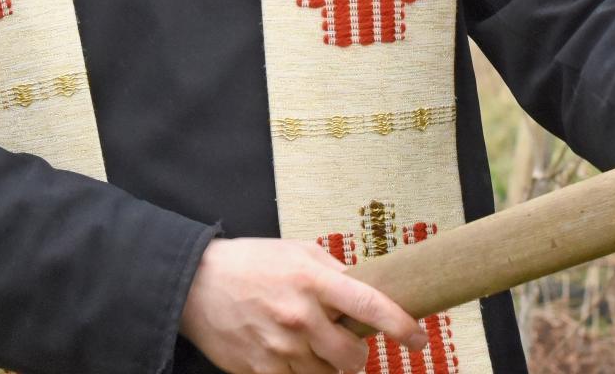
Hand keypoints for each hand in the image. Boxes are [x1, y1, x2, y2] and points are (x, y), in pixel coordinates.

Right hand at [179, 237, 425, 373]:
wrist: (195, 285)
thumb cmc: (251, 263)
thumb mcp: (296, 252)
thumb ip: (334, 271)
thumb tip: (369, 289)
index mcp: (311, 280)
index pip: (369, 306)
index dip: (400, 326)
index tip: (419, 339)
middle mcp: (299, 315)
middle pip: (352, 356)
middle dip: (358, 355)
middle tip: (347, 343)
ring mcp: (279, 347)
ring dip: (329, 366)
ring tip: (311, 344)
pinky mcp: (260, 370)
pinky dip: (302, 373)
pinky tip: (290, 354)